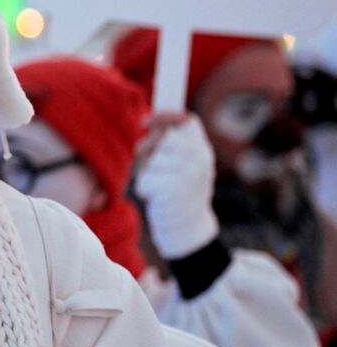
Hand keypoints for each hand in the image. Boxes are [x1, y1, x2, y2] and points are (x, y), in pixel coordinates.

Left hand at [135, 114, 219, 260]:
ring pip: (150, 160)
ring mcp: (188, 174)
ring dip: (146, 173)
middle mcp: (199, 160)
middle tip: (147, 164)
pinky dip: (144, 188)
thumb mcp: (183, 166)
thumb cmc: (178, 194)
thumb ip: (171, 146)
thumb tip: (150, 125)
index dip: (166, 116)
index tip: (146, 121)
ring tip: (159, 186)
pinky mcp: (173, 189)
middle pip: (162, 138)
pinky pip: (145, 178)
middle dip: (147, 150)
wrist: (188, 229)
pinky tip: (156, 198)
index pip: (188, 122)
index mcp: (203, 152)